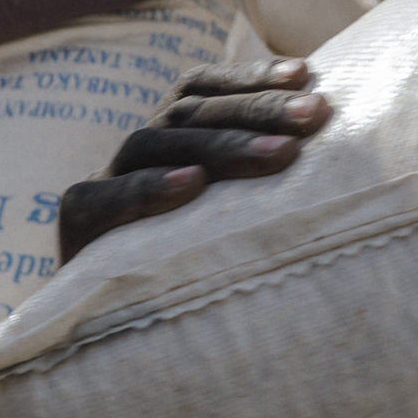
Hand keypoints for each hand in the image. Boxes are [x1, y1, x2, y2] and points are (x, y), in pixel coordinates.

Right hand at [54, 60, 327, 262]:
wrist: (112, 343)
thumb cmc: (187, 274)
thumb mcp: (225, 223)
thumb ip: (259, 187)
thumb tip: (340, 144)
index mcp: (164, 144)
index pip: (199, 91)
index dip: (249, 77)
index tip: (306, 74)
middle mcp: (130, 156)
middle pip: (187, 114)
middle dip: (255, 109)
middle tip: (315, 114)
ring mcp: (100, 186)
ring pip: (150, 144)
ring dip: (220, 145)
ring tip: (282, 153)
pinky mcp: (77, 225)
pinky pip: (105, 199)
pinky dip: (149, 188)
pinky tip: (193, 184)